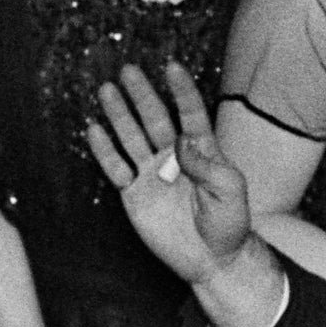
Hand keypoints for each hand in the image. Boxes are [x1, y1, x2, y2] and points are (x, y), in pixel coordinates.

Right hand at [79, 62, 258, 283]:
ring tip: (106, 90)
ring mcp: (152, 173)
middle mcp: (173, 156)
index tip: (172, 67)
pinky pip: (116, 168)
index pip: (190, 114)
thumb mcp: (230, 191)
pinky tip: (94, 130)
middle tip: (128, 70)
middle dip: (142, 95)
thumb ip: (208, 166)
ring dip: (119, 115)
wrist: (211, 259)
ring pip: (132, 137)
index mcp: (202, 149)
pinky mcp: (134, 193)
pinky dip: (105, 151)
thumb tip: (182, 144)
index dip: (182, 91)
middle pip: (155, 119)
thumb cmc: (229, 222)